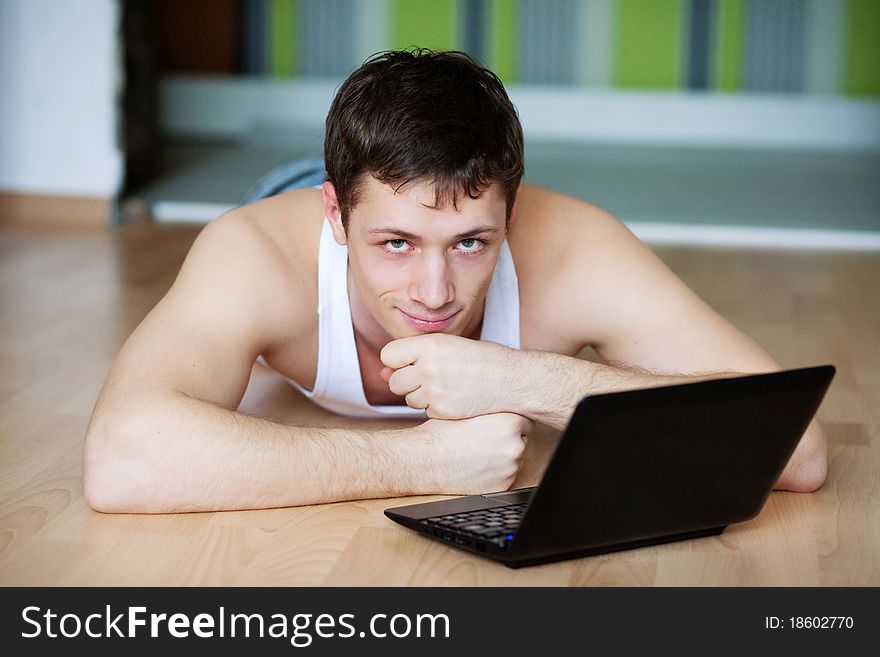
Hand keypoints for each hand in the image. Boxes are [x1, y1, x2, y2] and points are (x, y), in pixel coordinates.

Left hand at [380, 333, 516, 418]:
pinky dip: (436, 408)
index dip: (398, 361)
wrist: (512, 380)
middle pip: (394, 381)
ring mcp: (434, 391)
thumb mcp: (449, 346)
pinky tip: (454, 398)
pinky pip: (424, 411)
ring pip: (408, 399)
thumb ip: (414, 355)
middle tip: (432, 378)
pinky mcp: (442, 411)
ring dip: (421, 396)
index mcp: (430, 344)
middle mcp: (428, 366)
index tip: (412, 363)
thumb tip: (380, 373)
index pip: (388, 354)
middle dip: (407, 382)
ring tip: (446, 387)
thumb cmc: (483, 360)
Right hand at [415, 413, 532, 494]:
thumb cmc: (443, 432)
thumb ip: (493, 408)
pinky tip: (477, 465)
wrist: (426, 460)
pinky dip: (496, 472)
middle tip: (485, 439)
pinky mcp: (503, 485)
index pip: (526, 420)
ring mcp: (511, 467)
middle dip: (508, 439)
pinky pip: (506, 476)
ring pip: (515, 458)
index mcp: (510, 422)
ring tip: (477, 452)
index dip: (510, 422)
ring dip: (502, 456)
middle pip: (522, 439)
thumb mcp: (470, 409)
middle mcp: (515, 445)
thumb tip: (507, 404)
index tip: (498, 424)